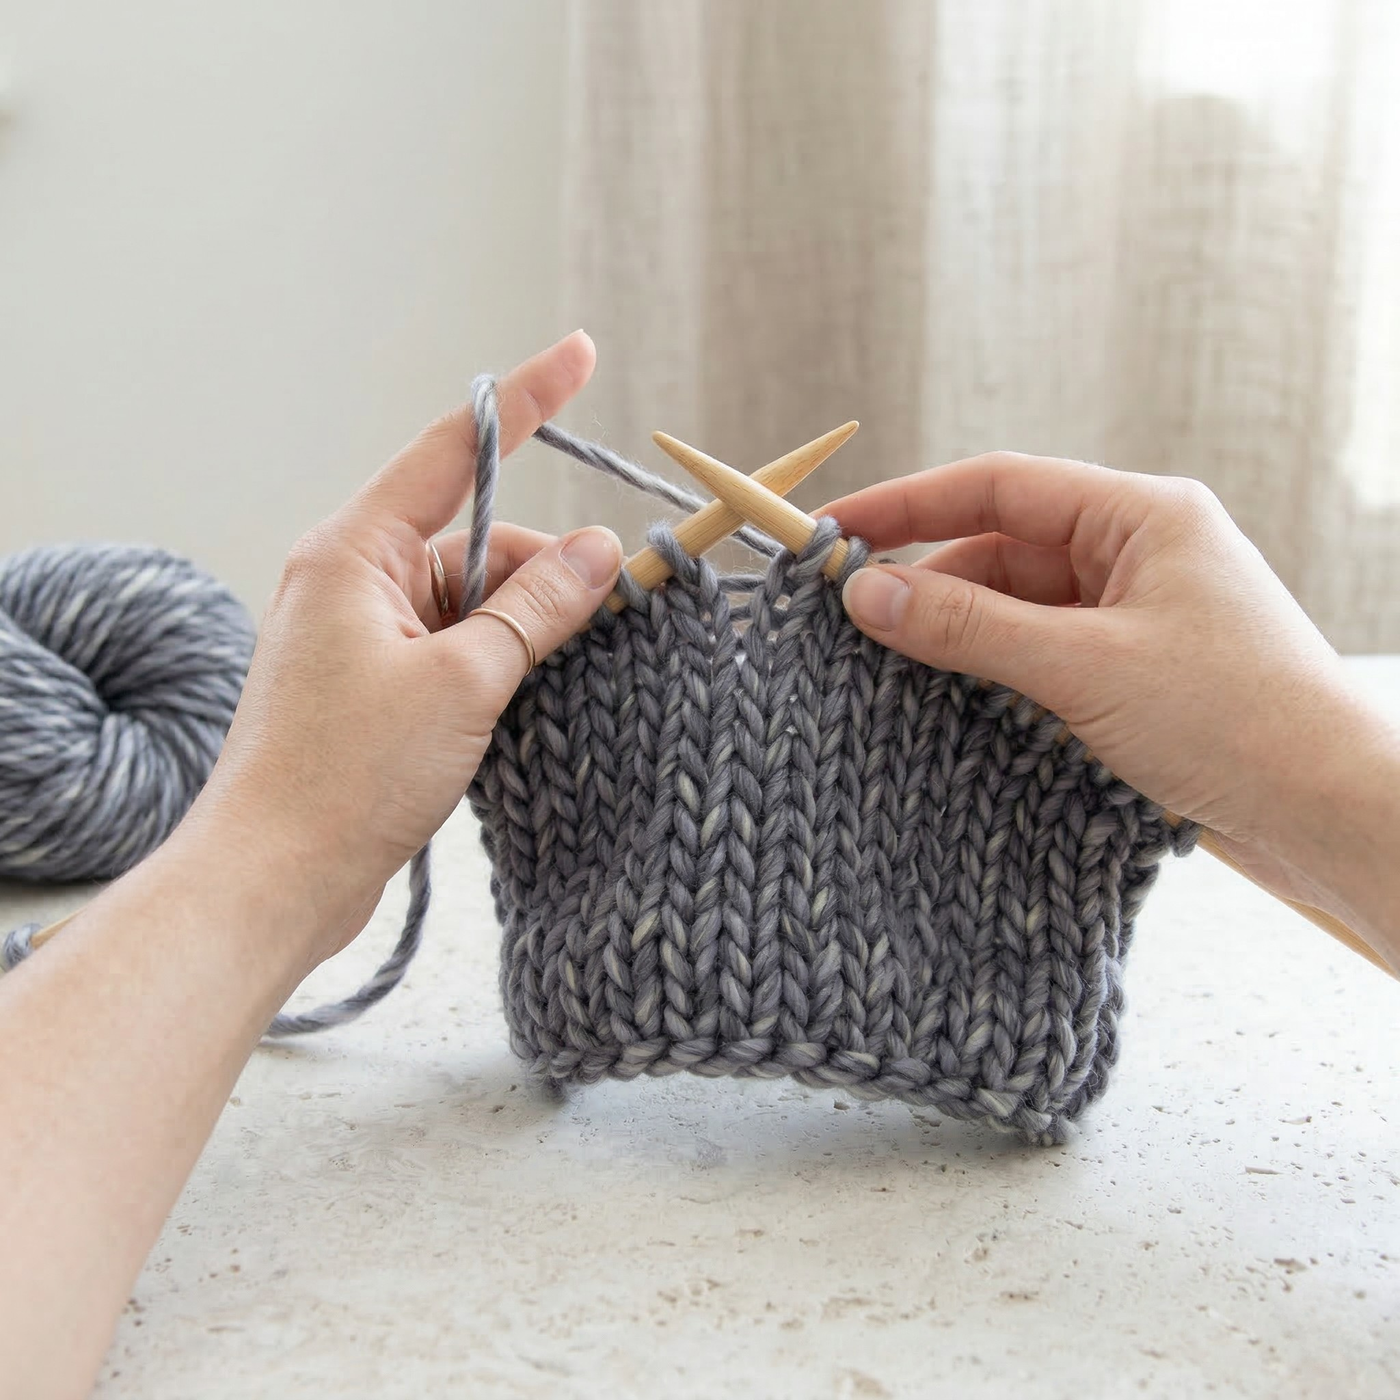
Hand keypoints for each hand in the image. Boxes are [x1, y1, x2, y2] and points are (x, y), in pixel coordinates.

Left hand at [184, 330, 622, 965]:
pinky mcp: (374, 685)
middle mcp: (353, 580)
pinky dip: (498, 662)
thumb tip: (598, 550)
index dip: (525, 401)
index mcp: (355, 552)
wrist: (276, 879)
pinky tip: (526, 702)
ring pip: (473, 600)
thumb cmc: (348, 775)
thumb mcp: (464, 679)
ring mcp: (362, 635)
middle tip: (613, 607)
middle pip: (476, 541)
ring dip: (524, 629)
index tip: (580, 352)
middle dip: (544, 571)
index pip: (452, 452)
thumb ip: (537, 607)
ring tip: (550, 684)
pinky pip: (455, 646)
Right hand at [827, 452, 1399, 956]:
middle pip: (1002, 548)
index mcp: (1142, 517)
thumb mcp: (1084, 667)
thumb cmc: (1236, 721)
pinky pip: (1040, 654)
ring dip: (957, 634)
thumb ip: (968, 627)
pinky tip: (946, 700)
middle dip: (926, 581)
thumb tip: (863, 593)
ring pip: (1018, 607)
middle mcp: (1137, 554)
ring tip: (886, 668)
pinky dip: (992, 672)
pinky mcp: (1135, 672)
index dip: (907, 503)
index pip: (1000, 485)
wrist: (1332, 817)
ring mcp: (1136, 615)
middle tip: (847, 620)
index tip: (834, 530)